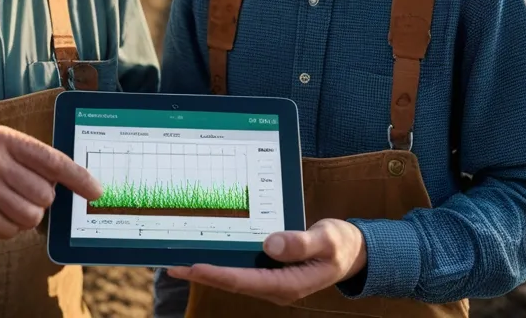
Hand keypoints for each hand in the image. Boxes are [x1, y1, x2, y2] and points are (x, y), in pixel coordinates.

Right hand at [0, 125, 102, 238]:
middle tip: (19, 194)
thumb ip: (32, 160)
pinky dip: (6, 228)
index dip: (79, 178)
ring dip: (24, 217)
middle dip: (39, 201)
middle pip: (44, 194)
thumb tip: (72, 183)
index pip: (52, 160)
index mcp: (4, 139)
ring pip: (31, 215)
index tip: (96, 191)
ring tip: (4, 205)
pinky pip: (10, 231)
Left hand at [166, 218, 366, 305]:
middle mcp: (276, 286)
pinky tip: (206, 254)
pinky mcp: (270, 271)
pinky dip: (222, 263)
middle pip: (232, 282)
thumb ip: (300, 243)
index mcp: (288, 284)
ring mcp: (271, 280)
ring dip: (208, 270)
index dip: (218, 275)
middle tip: (172, 265)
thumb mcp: (327, 240)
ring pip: (234, 277)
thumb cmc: (341, 245)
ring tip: (179, 262)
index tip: (195, 267)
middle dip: (203, 275)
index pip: (245, 281)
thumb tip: (270, 245)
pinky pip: (241, 269)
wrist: (353, 252)